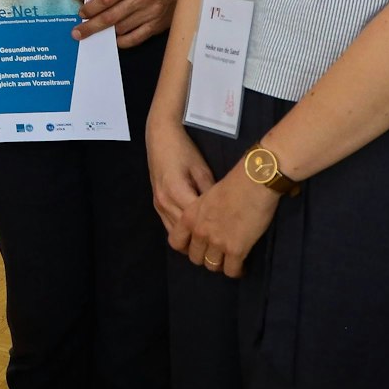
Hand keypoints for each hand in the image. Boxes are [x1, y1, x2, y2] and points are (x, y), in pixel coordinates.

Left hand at [73, 0, 183, 48]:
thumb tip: (95, 8)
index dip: (91, 8)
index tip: (81, 14)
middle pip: (111, 17)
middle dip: (91, 26)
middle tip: (77, 33)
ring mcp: (151, 13)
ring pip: (121, 29)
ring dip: (106, 33)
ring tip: (95, 34)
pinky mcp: (157, 26)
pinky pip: (135, 38)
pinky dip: (121, 42)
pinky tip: (114, 40)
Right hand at [146, 116, 215, 242]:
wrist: (160, 138)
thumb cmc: (183, 150)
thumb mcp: (201, 169)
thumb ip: (210, 192)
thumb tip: (223, 212)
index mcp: (177, 191)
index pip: (197, 221)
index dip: (213, 231)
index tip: (231, 238)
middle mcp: (164, 202)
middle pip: (185, 232)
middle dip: (203, 241)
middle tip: (223, 249)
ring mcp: (158, 204)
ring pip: (175, 233)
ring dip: (191, 242)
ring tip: (211, 248)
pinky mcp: (156, 204)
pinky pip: (169, 226)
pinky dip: (182, 235)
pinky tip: (195, 238)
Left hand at [179, 170, 280, 277]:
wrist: (254, 183)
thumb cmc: (234, 184)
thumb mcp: (207, 197)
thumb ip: (201, 214)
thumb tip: (206, 224)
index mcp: (189, 217)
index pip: (176, 242)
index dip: (186, 248)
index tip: (197, 247)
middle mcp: (199, 232)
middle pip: (195, 257)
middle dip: (206, 257)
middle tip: (218, 255)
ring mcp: (216, 242)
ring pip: (212, 266)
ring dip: (221, 265)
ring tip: (230, 261)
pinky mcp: (235, 250)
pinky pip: (231, 270)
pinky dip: (237, 271)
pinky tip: (242, 266)